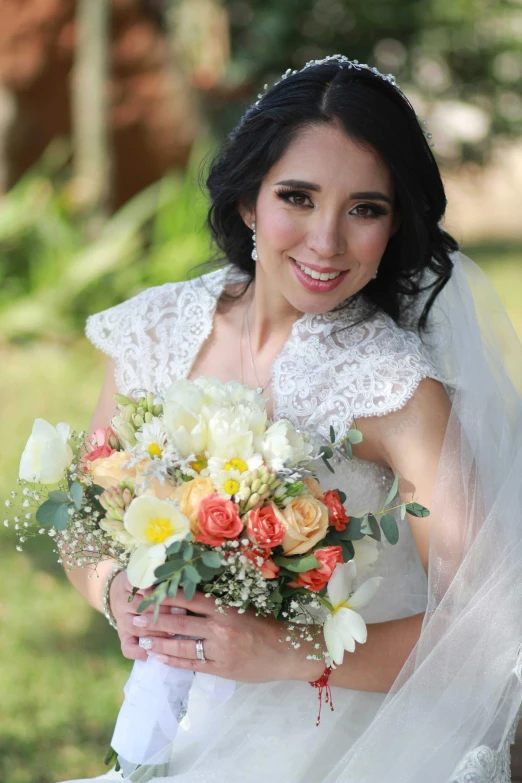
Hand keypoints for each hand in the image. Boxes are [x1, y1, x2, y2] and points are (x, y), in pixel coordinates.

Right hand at [109, 571, 185, 661]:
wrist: (117, 592)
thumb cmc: (142, 583)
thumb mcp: (147, 575)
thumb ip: (160, 579)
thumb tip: (183, 579)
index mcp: (128, 583)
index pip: (144, 588)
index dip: (161, 593)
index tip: (178, 595)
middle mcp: (122, 602)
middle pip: (141, 608)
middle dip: (163, 612)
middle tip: (182, 613)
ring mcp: (121, 620)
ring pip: (136, 628)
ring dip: (155, 631)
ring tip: (173, 632)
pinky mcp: (122, 636)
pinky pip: (126, 647)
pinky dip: (137, 652)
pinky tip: (150, 653)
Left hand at [129, 590, 324, 682]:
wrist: (287, 651)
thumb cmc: (264, 626)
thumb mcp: (240, 608)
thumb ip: (216, 606)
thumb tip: (187, 600)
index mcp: (224, 608)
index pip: (188, 598)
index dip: (166, 595)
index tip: (147, 592)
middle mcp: (219, 627)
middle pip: (179, 621)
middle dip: (154, 618)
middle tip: (133, 615)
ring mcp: (219, 650)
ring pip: (182, 645)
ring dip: (158, 641)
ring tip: (140, 637)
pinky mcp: (221, 669)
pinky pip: (192, 664)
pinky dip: (173, 660)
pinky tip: (159, 656)